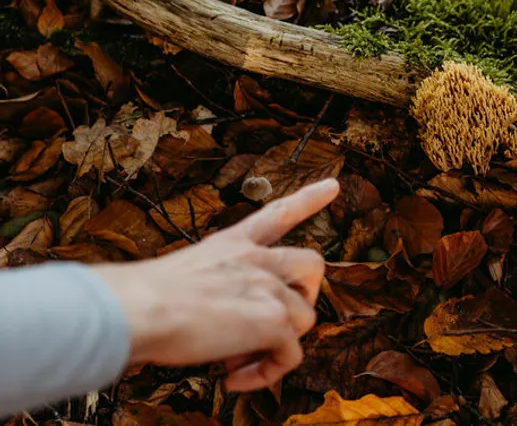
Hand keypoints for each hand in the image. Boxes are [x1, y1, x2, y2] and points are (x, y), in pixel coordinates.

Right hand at [92, 178, 339, 392]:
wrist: (135, 310)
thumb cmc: (139, 299)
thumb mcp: (180, 277)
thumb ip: (208, 290)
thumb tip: (216, 325)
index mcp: (231, 244)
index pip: (277, 214)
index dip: (308, 199)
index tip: (332, 186)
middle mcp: (255, 259)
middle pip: (311, 265)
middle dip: (304, 294)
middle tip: (274, 321)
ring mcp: (269, 287)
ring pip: (305, 317)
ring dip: (278, 344)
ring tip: (236, 360)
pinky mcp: (274, 320)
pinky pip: (290, 354)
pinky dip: (267, 372)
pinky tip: (234, 379)